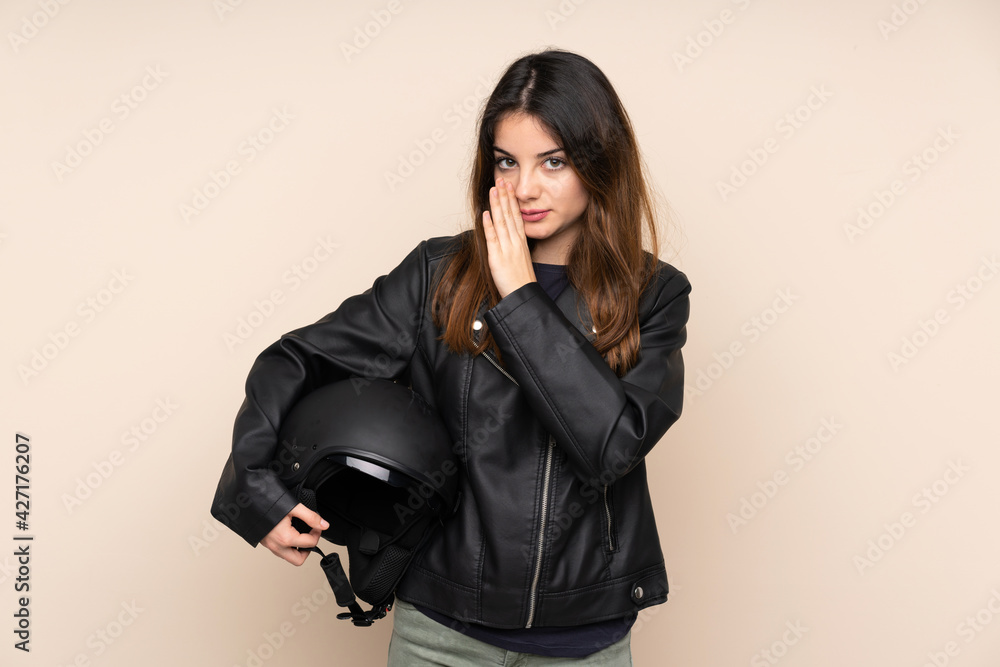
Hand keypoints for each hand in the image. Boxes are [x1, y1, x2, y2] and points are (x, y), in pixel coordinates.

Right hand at [260, 503, 328, 565]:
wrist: (247, 501)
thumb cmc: (268, 503)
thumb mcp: (293, 507)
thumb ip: (311, 517)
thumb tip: (324, 525)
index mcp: (285, 538)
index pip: (310, 543)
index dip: (317, 533)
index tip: (317, 525)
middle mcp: (277, 546)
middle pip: (299, 560)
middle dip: (308, 550)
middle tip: (310, 536)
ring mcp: (270, 546)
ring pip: (288, 557)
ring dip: (297, 549)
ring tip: (301, 535)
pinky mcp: (265, 543)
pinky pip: (280, 551)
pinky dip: (288, 546)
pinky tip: (290, 533)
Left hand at [483, 177, 535, 298]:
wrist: (523, 295)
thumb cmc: (521, 280)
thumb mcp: (521, 259)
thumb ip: (515, 245)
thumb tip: (509, 236)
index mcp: (521, 242)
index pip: (516, 216)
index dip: (512, 201)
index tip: (508, 187)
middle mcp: (515, 243)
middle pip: (509, 215)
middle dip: (505, 196)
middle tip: (501, 180)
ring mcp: (506, 249)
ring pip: (501, 222)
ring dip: (497, 205)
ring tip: (494, 190)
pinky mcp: (497, 258)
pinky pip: (493, 239)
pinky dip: (489, 225)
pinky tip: (486, 213)